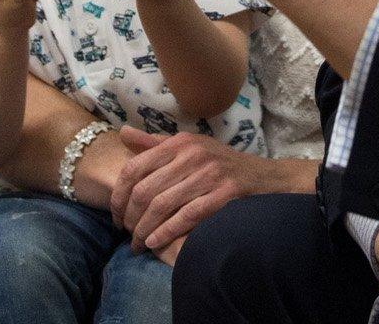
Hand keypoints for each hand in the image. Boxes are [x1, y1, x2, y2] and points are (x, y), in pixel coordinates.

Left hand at [110, 127, 267, 252]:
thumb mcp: (188, 147)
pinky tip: (155, 242)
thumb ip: (154, 144)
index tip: (115, 214)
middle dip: (130, 217)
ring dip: (144, 230)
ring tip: (138, 244)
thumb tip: (122, 132)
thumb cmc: (218, 163)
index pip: (135, 167)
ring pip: (163, 205)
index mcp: (180, 142)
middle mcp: (192, 155)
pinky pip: (187, 216)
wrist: (263, 176)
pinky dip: (166, 232)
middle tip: (126, 234)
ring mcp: (210, 174)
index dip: (119, 195)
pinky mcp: (224, 193)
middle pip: (145, 190)